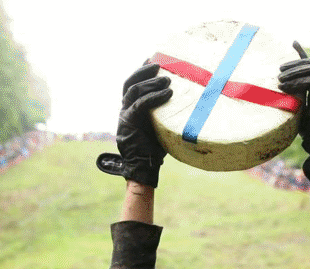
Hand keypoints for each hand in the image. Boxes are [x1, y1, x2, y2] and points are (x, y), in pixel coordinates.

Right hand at [96, 63, 171, 187]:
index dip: (140, 71)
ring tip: (168, 79)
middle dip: (144, 71)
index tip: (151, 60)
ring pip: (135, 90)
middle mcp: (124, 109)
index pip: (131, 84)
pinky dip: (155, 97)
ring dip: (152, 82)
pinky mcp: (129, 122)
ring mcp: (125, 115)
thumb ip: (163, 113)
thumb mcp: (159, 126)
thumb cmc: (154, 148)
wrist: (143, 166)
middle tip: (159, 65)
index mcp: (129, 108)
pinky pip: (141, 104)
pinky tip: (168, 93)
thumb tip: (185, 103)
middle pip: (130, 82)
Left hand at [278, 42, 309, 152]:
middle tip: (280, 69)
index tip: (293, 43)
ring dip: (295, 71)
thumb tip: (281, 87)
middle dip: (297, 62)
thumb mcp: (299, 109)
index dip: (304, 54)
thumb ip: (296, 96)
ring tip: (279, 79)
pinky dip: (296, 83)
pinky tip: (285, 87)